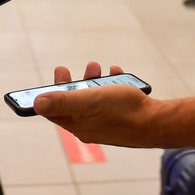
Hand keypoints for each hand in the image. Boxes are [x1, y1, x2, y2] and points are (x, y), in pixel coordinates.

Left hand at [34, 62, 157, 147]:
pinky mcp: (120, 120)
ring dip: (90, 81)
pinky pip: (110, 101)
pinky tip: (117, 74)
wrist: (158, 123)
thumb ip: (64, 101)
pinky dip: (110, 86)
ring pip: (91, 100)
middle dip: (70, 84)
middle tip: (66, 69)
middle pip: (72, 104)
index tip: (50, 78)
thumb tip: (36, 103)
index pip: (53, 112)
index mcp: (78, 125)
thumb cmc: (124, 111)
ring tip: (97, 67)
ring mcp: (105, 124)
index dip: (47, 94)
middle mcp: (90, 128)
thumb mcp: (90, 100)